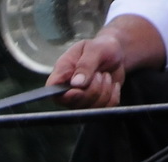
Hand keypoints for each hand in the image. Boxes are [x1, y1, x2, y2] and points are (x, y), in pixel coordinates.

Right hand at [46, 16, 166, 108]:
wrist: (115, 53)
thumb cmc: (101, 48)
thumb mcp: (94, 49)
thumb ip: (85, 65)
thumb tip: (76, 83)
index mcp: (61, 74)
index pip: (52, 90)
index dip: (65, 94)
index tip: (80, 86)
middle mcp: (67, 91)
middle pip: (75, 103)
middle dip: (93, 88)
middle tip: (99, 72)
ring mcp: (80, 100)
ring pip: (91, 107)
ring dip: (105, 90)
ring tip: (105, 76)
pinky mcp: (94, 105)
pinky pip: (105, 107)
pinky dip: (113, 94)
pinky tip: (111, 83)